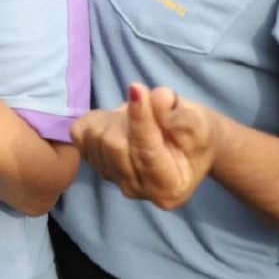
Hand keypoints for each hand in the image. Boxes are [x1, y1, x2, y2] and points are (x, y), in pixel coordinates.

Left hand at [71, 83, 219, 209]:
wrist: (184, 143)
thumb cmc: (195, 135)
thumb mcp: (198, 124)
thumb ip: (180, 116)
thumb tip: (158, 97)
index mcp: (168, 188)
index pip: (146, 152)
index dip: (140, 118)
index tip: (138, 88)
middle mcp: (136, 190)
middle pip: (114, 145)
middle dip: (128, 116)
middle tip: (146, 105)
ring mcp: (112, 178)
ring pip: (95, 137)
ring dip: (114, 117)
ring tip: (136, 117)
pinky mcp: (94, 162)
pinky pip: (80, 134)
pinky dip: (96, 119)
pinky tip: (116, 121)